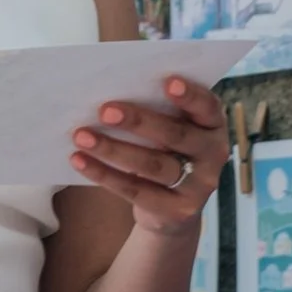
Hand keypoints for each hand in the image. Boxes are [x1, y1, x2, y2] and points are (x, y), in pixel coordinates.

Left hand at [68, 76, 228, 236]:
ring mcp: (197, 187)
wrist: (173, 209)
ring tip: (82, 135)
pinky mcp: (175, 211)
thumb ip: (156, 107)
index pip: (207, 107)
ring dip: (113, 149)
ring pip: (152, 165)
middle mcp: (212, 156)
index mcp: (213, 126)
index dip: (190, 95)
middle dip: (139, 121)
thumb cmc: (166, 149)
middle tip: (105, 110)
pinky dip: (103, 173)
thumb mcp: (172, 127)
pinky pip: (134, 190)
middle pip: (175, 135)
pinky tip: (79, 160)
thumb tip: (111, 80)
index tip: (167, 81)